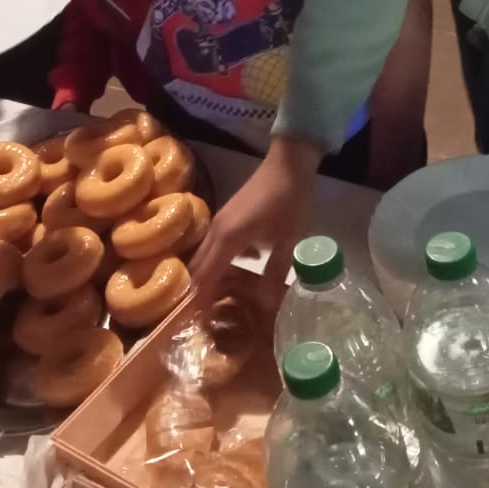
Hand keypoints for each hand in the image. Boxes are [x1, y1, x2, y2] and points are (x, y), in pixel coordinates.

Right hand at [189, 136, 322, 306]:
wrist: (289, 163)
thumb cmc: (290, 202)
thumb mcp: (288, 241)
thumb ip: (275, 273)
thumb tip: (267, 306)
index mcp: (228, 239)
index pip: (205, 277)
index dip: (200, 302)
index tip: (198, 325)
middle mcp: (217, 231)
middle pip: (199, 268)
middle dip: (200, 293)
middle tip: (206, 318)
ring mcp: (220, 222)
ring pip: (205, 256)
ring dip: (210, 278)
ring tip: (220, 300)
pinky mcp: (227, 217)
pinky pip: (215, 246)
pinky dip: (219, 263)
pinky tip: (241, 269)